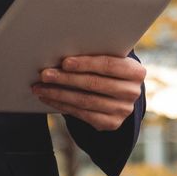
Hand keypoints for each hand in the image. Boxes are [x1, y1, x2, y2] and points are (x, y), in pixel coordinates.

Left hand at [31, 55, 145, 130]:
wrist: (121, 93)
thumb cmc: (109, 70)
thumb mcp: (112, 60)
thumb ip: (97, 55)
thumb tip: (62, 52)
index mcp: (136, 71)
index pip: (109, 65)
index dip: (86, 63)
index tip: (64, 62)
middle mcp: (132, 92)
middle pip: (94, 84)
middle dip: (66, 79)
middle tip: (45, 74)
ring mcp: (122, 110)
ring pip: (84, 101)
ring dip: (58, 94)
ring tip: (40, 87)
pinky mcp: (111, 124)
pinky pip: (82, 115)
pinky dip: (62, 105)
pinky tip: (49, 98)